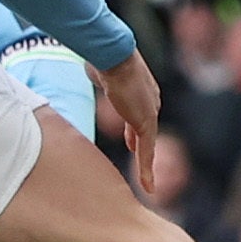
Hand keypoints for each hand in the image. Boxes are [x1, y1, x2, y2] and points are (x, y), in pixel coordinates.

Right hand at [93, 50, 167, 193]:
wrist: (114, 56)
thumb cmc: (103, 57)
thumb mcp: (101, 68)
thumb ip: (100, 73)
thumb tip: (90, 65)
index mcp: (140, 90)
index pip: (138, 115)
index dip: (134, 132)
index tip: (131, 143)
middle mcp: (150, 101)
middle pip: (146, 131)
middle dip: (142, 148)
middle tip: (141, 164)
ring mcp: (150, 112)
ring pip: (147, 145)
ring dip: (146, 165)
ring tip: (147, 185)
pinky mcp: (146, 123)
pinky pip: (147, 151)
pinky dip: (146, 170)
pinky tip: (147, 186)